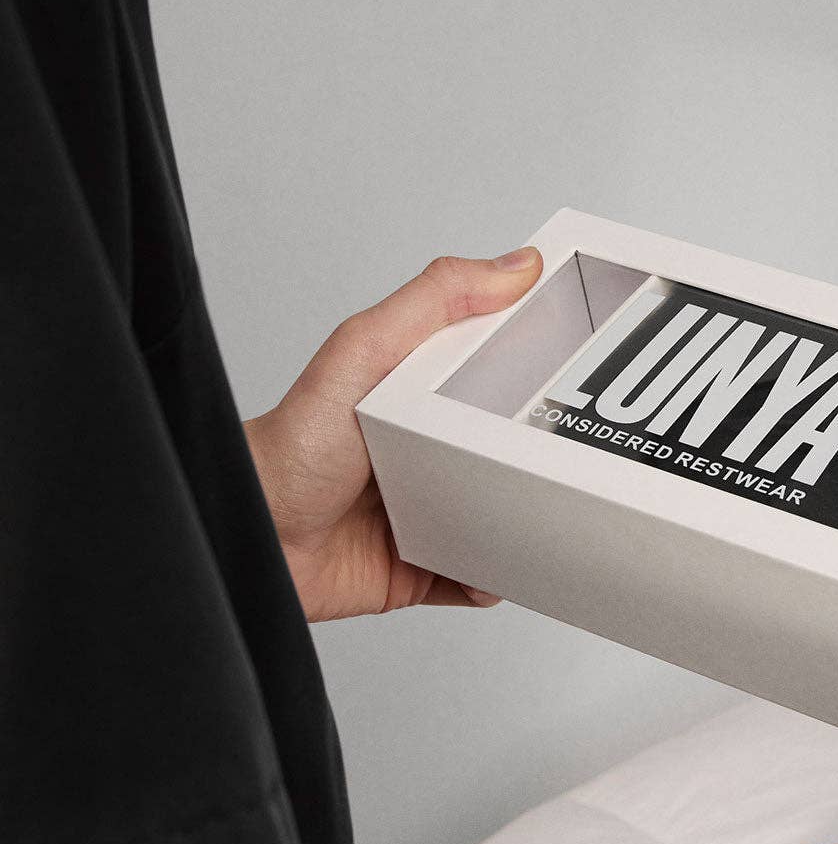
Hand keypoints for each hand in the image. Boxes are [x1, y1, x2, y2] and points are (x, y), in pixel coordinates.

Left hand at [246, 249, 542, 620]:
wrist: (250, 541)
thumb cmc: (287, 450)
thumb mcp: (363, 354)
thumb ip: (432, 302)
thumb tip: (511, 265)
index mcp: (418, 397)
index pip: (492, 369)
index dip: (538, 365)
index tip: (581, 364)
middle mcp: (426, 454)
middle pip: (508, 451)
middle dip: (544, 457)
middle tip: (574, 452)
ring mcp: (428, 513)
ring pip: (502, 517)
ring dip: (525, 523)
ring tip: (543, 515)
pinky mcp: (423, 568)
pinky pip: (479, 577)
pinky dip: (494, 578)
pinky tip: (498, 567)